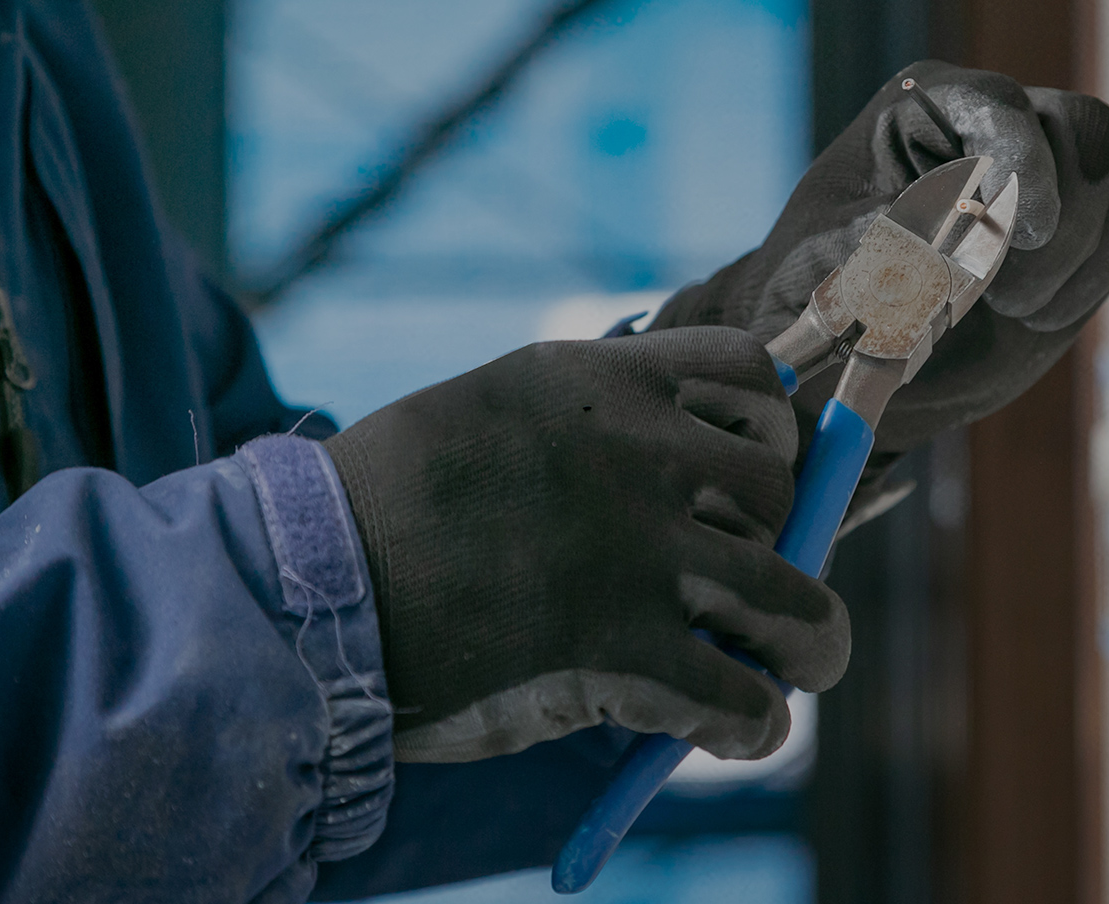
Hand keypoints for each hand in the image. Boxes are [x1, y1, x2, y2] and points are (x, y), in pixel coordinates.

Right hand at [323, 327, 848, 762]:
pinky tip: (734, 733)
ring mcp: (637, 550)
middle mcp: (636, 451)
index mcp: (598, 379)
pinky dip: (750, 725)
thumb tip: (674, 476)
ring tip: (799, 669)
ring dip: (808, 644)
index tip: (756, 474)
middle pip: (779, 492)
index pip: (748, 375)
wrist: (300, 589)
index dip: (772, 431)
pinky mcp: (622, 649)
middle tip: (758, 587)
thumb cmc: (378, 511)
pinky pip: (739, 698)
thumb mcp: (486, 417)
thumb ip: (580, 431)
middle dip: (783, 540)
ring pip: (792, 600)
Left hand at [654, 60, 1108, 454]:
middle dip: (1061, 228)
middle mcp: (999, 124)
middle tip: (1008, 300)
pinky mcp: (1098, 215)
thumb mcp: (833, 279)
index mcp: (924, 109)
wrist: (851, 362)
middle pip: (1083, 133)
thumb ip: (895, 250)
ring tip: (1023, 309)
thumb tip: (959, 231)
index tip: (1023, 238)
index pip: (1000, 110)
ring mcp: (1057, 168)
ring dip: (1091, 258)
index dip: (1024, 167)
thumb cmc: (820, 301)